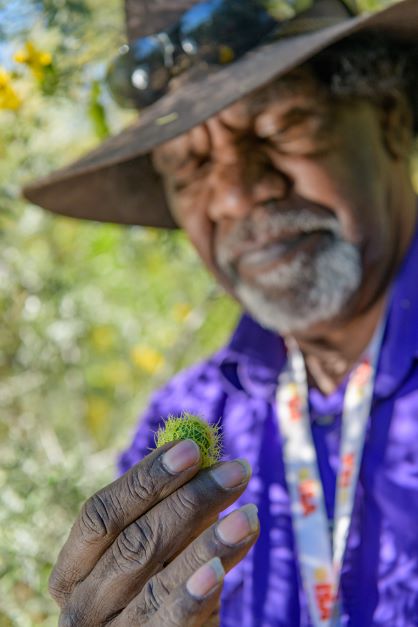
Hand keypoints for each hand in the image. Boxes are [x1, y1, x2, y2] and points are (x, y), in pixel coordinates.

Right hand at [50, 439, 258, 625]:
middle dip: (190, 501)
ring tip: (248, 515)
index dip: (146, 478)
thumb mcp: (156, 554)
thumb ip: (175, 514)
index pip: (100, 514)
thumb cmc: (155, 591)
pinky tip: (221, 569)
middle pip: (134, 542)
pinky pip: (172, 624)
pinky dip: (195, 594)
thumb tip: (211, 462)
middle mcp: (82, 606)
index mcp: (73, 570)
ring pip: (158, 583)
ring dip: (208, 544)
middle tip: (236, 471)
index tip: (193, 448)